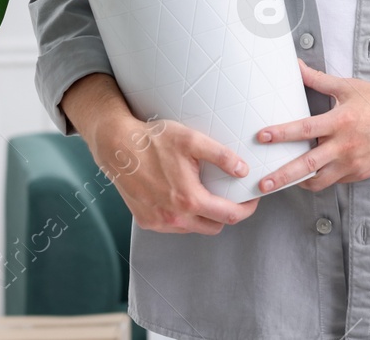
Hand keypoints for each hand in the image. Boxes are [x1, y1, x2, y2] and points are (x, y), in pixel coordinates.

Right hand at [86, 111, 258, 233]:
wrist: (117, 147)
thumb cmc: (154, 141)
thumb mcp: (192, 140)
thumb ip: (221, 156)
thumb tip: (243, 170)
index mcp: (189, 200)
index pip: (228, 216)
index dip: (246, 209)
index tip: (251, 200)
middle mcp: (174, 217)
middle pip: (214, 227)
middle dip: (227, 214)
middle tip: (232, 197)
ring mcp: (159, 222)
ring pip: (194, 228)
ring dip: (205, 216)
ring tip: (207, 194)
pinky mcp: (147, 221)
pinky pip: (175, 226)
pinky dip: (185, 216)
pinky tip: (184, 197)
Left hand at [254, 59, 369, 193]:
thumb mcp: (349, 86)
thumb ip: (319, 80)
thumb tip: (296, 66)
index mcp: (340, 121)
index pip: (304, 129)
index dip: (281, 134)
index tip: (261, 137)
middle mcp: (345, 145)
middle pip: (307, 165)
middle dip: (282, 176)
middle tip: (263, 183)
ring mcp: (353, 163)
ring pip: (320, 181)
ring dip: (300, 182)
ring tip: (284, 183)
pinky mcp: (360, 174)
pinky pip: (335, 181)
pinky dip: (322, 179)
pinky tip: (313, 175)